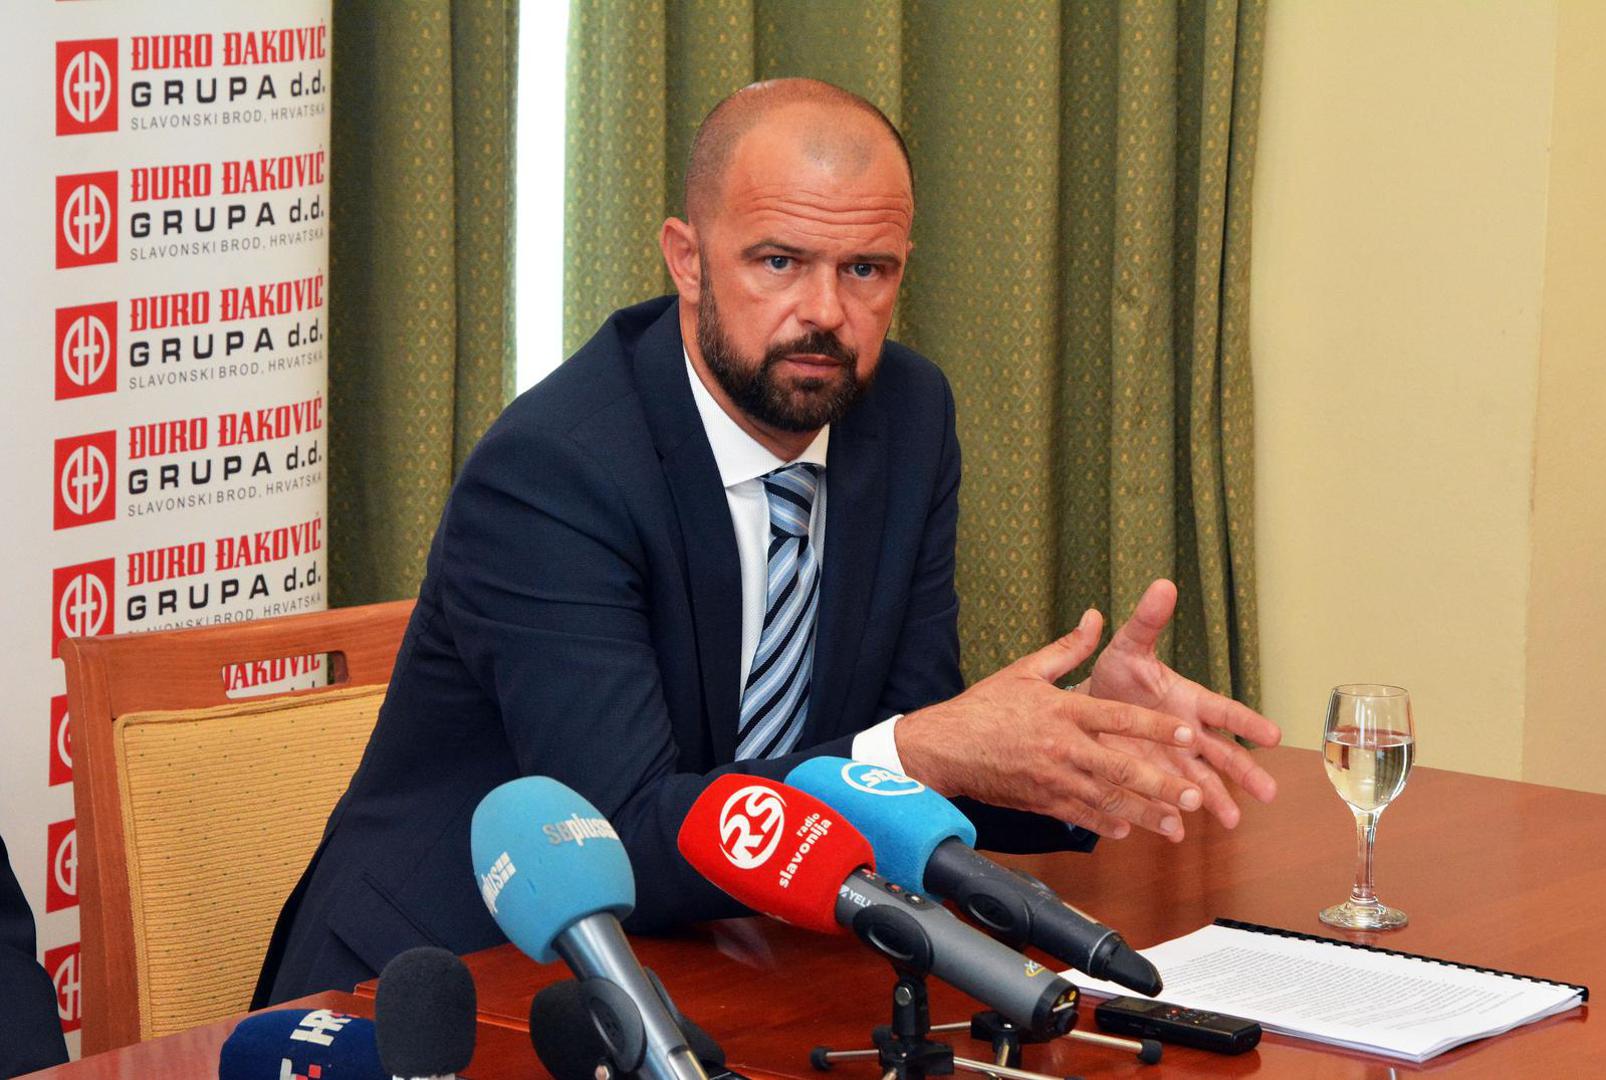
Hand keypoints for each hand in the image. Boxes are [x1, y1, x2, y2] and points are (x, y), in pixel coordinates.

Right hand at [895, 609, 1209, 841]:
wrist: (945, 745)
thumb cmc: (985, 706)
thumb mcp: (1026, 670)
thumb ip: (1068, 649)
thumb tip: (1095, 617)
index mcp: (1062, 710)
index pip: (1119, 718)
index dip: (1155, 726)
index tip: (1187, 734)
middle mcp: (1062, 747)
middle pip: (1120, 767)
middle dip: (1161, 784)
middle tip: (1194, 795)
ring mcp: (1052, 778)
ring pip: (1106, 800)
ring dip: (1142, 813)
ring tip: (1173, 825)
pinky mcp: (1040, 799)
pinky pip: (1079, 816)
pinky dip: (1105, 825)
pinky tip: (1127, 830)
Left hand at [1087, 579, 1281, 828]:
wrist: (1086, 709)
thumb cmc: (1116, 676)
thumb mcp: (1129, 648)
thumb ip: (1147, 622)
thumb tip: (1162, 584)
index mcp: (1190, 701)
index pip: (1224, 712)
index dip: (1247, 723)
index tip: (1272, 735)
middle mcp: (1187, 735)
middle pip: (1222, 755)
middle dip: (1244, 773)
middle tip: (1269, 792)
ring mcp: (1171, 761)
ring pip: (1200, 783)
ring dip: (1215, 801)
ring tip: (1229, 821)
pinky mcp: (1150, 781)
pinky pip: (1164, 800)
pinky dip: (1170, 815)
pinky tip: (1176, 831)